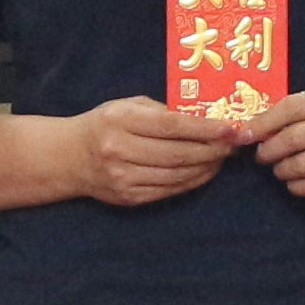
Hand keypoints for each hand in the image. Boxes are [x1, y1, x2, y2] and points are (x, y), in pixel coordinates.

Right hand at [61, 96, 240, 206]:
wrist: (68, 157)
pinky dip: (193, 181)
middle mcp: (120, 151)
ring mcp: (123, 178)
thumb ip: (162, 111)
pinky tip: (205, 170)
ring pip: (178, 175)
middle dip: (213, 149)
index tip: (231, 128)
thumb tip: (205, 119)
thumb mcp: (127, 106)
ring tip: (223, 156)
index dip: (206, 129)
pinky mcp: (129, 197)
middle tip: (235, 143)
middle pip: (178, 154)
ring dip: (207, 167)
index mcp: (121, 121)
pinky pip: (170, 190)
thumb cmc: (105, 124)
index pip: (172, 126)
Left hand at [257, 85, 304, 200]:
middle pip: (294, 139)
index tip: (244, 135)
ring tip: (278, 167)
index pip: (291, 108)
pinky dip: (295, 185)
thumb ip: (291, 110)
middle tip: (261, 155)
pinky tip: (293, 180)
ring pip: (301, 165)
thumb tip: (250, 128)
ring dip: (281, 169)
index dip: (263, 123)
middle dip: (269, 150)